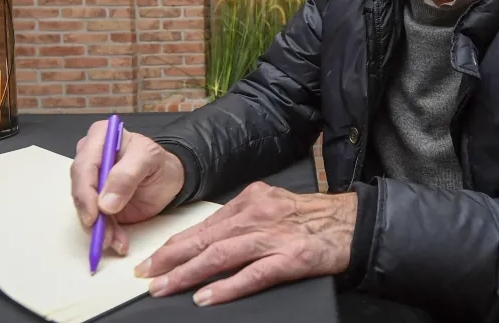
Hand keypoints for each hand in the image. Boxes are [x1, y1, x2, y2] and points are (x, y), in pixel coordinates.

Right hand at [70, 122, 185, 256]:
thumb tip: (105, 203)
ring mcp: (91, 182)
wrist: (169, 178)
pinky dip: (106, 234)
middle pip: (80, 188)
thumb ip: (127, 175)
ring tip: (115, 241)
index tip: (94, 214)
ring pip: (86, 208)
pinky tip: (117, 242)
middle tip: (103, 235)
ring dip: (99, 229)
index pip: (84, 165)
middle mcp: (90, 158)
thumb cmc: (159, 162)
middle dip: (91, 215)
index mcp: (100, 137)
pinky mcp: (97, 202)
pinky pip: (96, 221)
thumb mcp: (150, 159)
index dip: (85, 191)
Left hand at [134, 181, 357, 306]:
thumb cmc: (313, 217)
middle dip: (170, 258)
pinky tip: (206, 297)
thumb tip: (209, 239)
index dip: (175, 243)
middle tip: (145, 274)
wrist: (352, 223)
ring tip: (164, 287)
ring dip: (187, 273)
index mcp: (250, 200)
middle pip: (205, 239)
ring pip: (220, 256)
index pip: (204, 225)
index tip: (152, 257)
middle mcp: (257, 215)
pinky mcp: (290, 259)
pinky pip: (251, 275)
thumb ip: (243, 220)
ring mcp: (272, 237)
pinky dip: (226, 287)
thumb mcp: (273, 206)